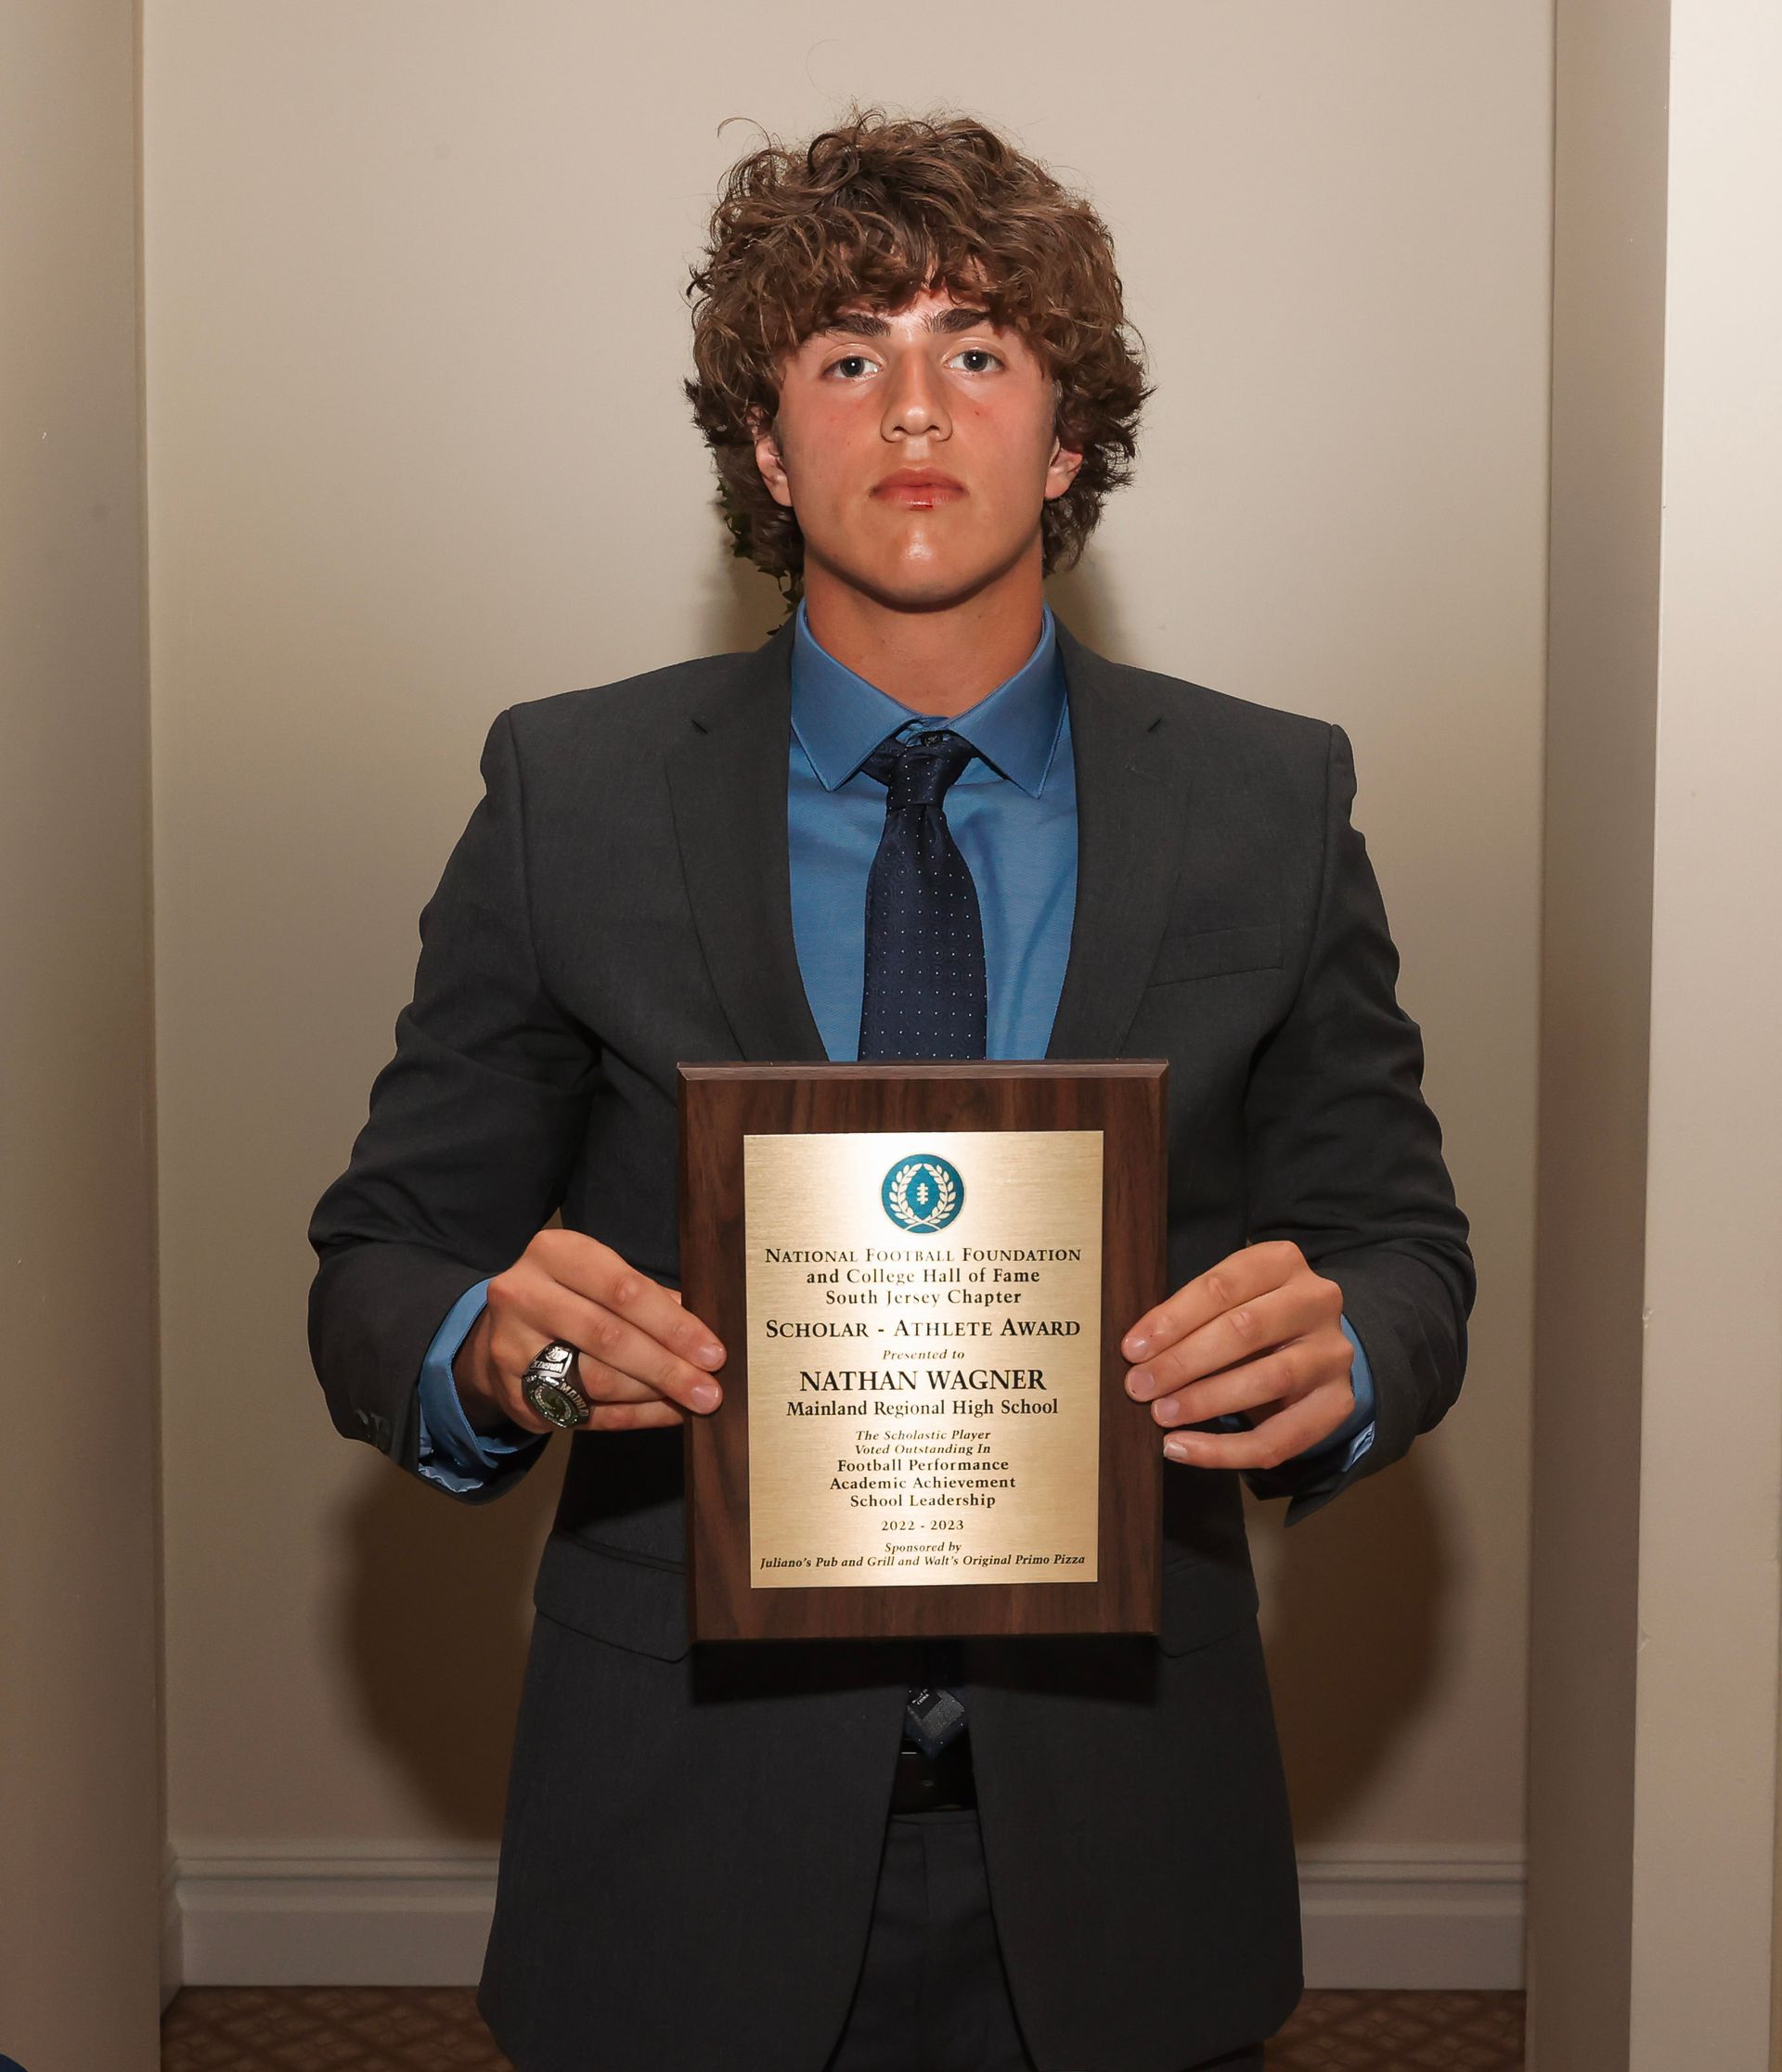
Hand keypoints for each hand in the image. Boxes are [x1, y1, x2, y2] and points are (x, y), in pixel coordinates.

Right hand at [452, 1228, 725, 1436]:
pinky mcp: (514, 1393)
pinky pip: (584, 1413)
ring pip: (595, 1379)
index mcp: (555, 1253)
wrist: (502, 1332)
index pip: (623, 1289)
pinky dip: (632, 1416)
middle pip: (608, 1337)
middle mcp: (524, 1295)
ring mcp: (511, 1346)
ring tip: (692, 1402)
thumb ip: (649, 1298)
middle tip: (709, 1390)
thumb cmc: (571, 1296)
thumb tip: (707, 1336)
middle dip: (667, 1367)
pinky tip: (666, 1413)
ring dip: (652, 1394)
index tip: (712, 1351)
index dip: (672, 1324)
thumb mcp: (601, 1277)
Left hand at [1120, 1240, 1352, 1469]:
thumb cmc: (1252, 1315)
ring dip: (1206, 1401)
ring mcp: (1332, 1352)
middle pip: (1245, 1330)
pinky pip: (1282, 1437)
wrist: (1313, 1343)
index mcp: (1282, 1261)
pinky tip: (1185, 1449)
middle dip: (1184, 1361)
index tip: (1132, 1348)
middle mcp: (1316, 1301)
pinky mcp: (1338, 1402)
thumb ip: (1190, 1316)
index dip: (1173, 1319)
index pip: (1222, 1286)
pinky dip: (1226, 1449)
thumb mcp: (1226, 1298)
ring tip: (1161, 1414)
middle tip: (1139, 1385)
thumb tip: (1138, 1353)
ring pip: (1269, 1379)